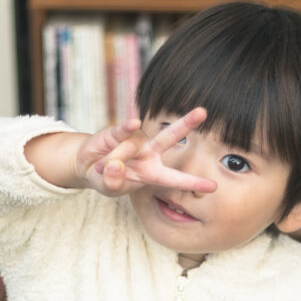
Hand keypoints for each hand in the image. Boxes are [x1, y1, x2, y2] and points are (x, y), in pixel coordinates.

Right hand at [75, 108, 216, 197]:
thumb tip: (115, 166)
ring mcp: (136, 140)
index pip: (175, 179)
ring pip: (132, 146)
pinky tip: (110, 145)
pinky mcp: (120, 130)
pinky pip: (123, 130)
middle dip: (186, 123)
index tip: (213, 187)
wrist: (87, 165)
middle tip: (203, 111)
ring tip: (103, 167)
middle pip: (170, 136)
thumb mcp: (109, 188)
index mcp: (152, 174)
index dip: (193, 183)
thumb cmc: (107, 179)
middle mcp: (149, 154)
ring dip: (115, 159)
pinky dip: (116, 139)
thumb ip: (113, 183)